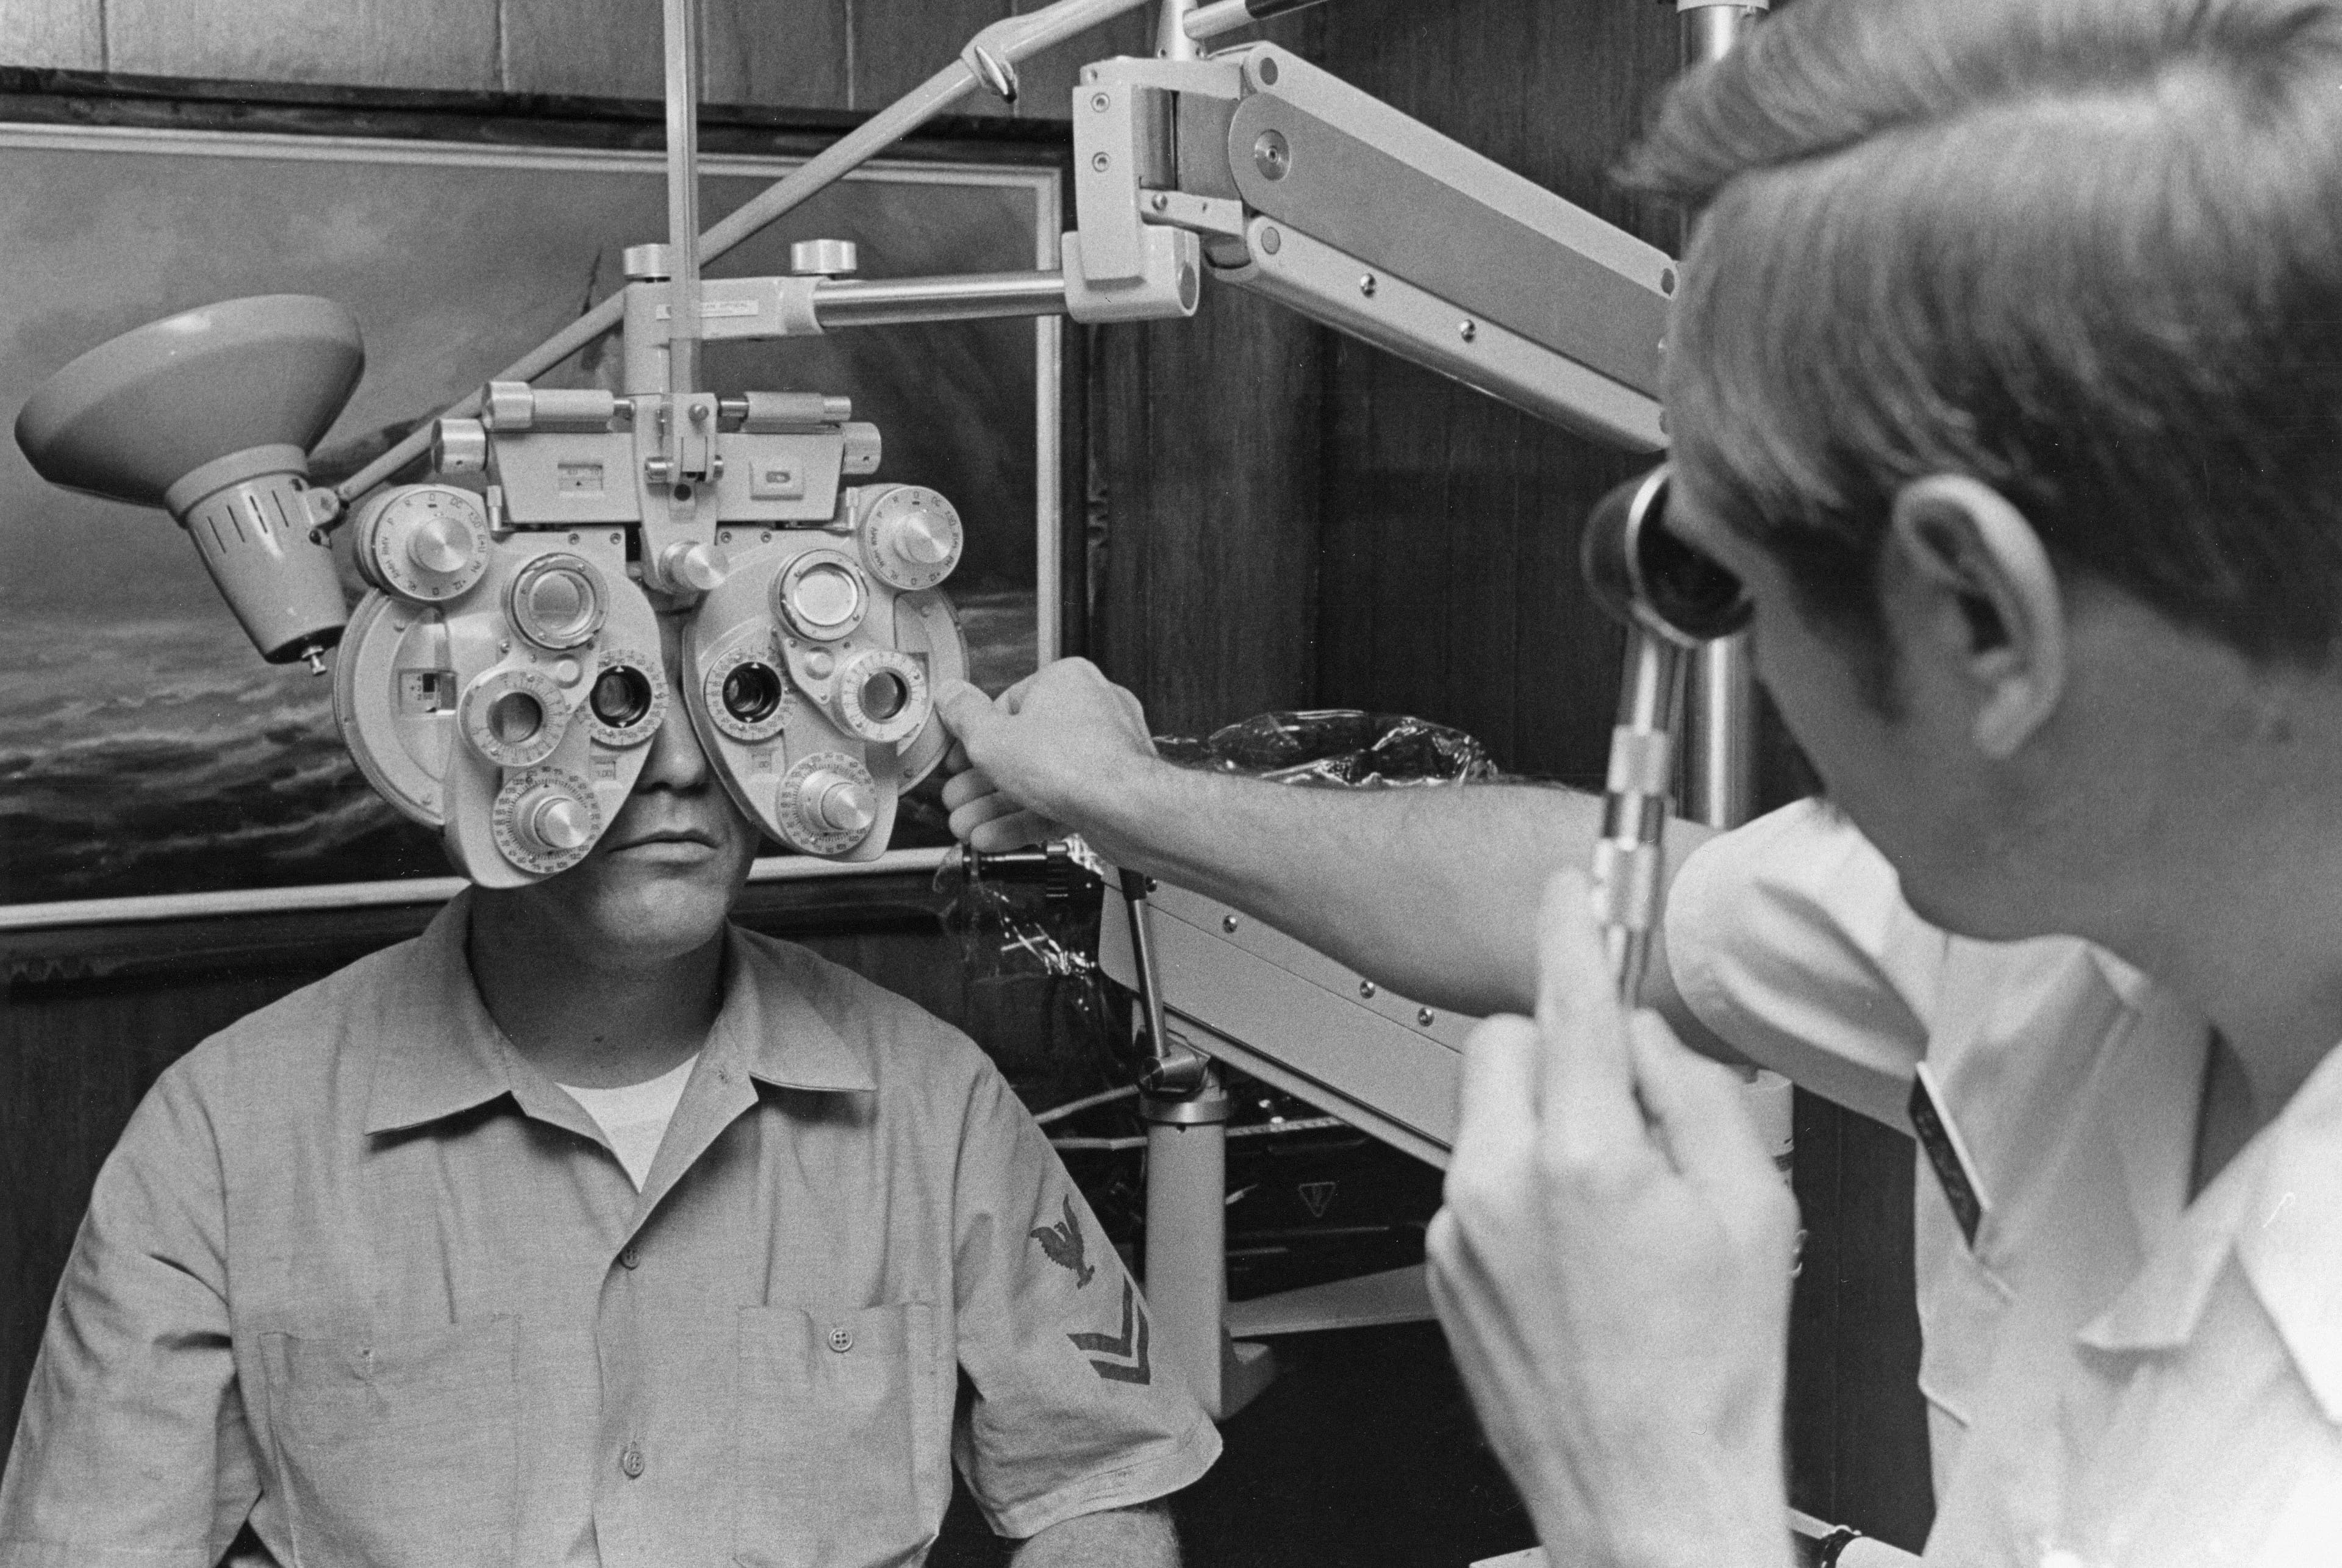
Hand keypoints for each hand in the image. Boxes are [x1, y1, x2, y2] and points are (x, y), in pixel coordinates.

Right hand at [934, 658, 1158, 855]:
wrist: (1127, 811)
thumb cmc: (1074, 765)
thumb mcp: (992, 739)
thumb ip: (964, 717)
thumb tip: (950, 695)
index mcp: (1066, 682)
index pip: (1007, 705)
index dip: (975, 738)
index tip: (958, 759)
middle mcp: (1091, 710)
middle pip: (1022, 748)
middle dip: (982, 783)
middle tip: (957, 800)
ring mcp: (1105, 751)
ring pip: (1039, 779)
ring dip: (998, 807)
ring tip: (969, 826)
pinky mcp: (1111, 789)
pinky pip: (1061, 800)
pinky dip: (1027, 818)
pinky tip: (997, 837)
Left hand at [1427, 870, 1798, 1567]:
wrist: (1648, 1492)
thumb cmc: (1712, 1375)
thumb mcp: (1754, 1210)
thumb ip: (1695, 1095)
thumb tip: (1647, 1037)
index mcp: (1586, 1159)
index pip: (1567, 998)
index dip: (1572, 927)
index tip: (1570, 890)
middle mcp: (1502, 1185)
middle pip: (1501, 1040)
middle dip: (1555, 1047)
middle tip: (1618, 1103)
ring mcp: (1460, 1230)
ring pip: (1483, 1114)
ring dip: (1537, 1124)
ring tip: (1609, 1207)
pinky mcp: (1442, 1268)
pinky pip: (1473, 1182)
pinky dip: (1518, 1188)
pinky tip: (1577, 1255)